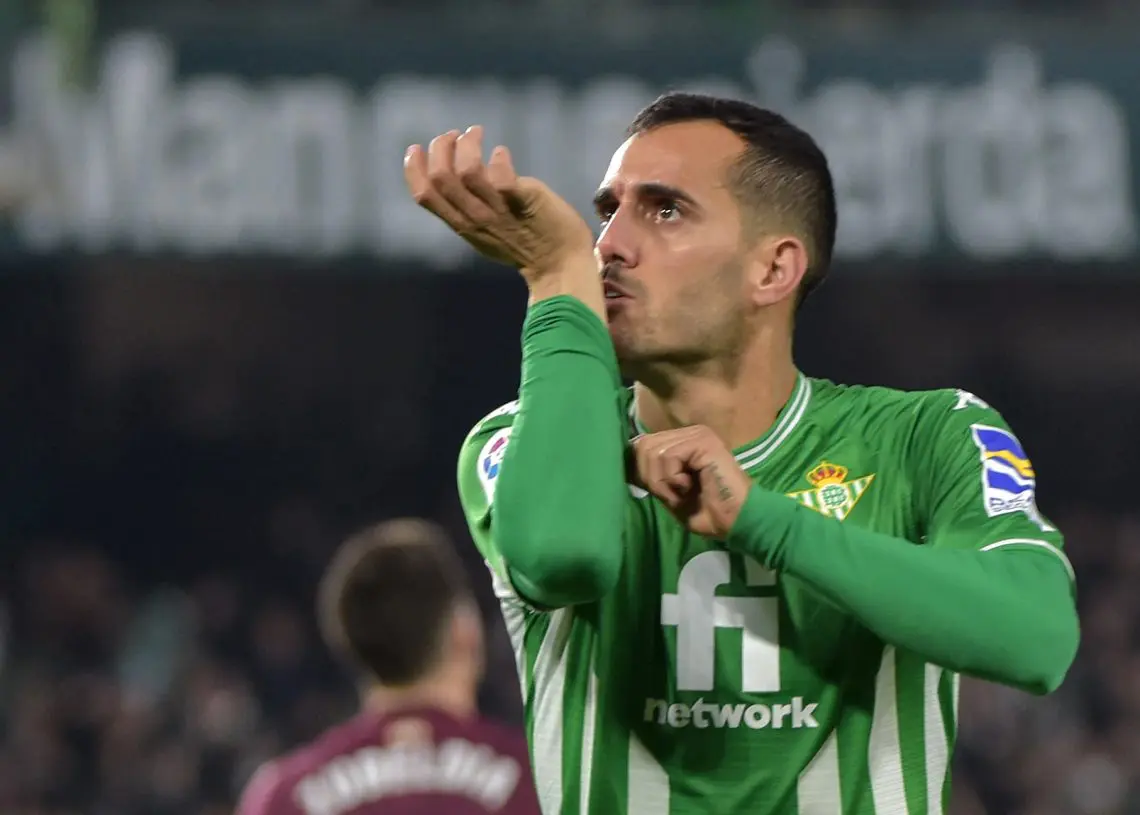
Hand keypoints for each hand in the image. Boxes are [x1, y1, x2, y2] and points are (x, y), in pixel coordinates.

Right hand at [404, 126, 594, 282]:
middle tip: (454, 135)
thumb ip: (467, 208)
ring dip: (468, 144)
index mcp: (461, 225)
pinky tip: (502, 152)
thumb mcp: (484, 231)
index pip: (425, 196)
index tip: (415, 148)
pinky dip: (498, 157)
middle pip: (441, 178)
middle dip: (441, 147)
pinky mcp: (524, 201)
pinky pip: (502, 177)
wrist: (559, 263)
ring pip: (468, 171)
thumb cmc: (523, 243)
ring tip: (476, 133)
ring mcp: (498, 210)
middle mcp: (475, 218)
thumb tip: (454, 174)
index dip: (413, 169)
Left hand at [629, 426, 752, 538]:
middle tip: (672, 494)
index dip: (640, 470)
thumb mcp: (668, 491)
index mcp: (682, 441)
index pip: (642, 443)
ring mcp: (697, 434)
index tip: (657, 491)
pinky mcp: (703, 441)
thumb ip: (651, 473)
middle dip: (650, 477)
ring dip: (662, 481)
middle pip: (643, 446)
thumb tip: (626, 459)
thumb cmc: (705, 512)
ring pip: (653, 452)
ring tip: (683, 492)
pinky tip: (689, 487)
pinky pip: (667, 456)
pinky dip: (672, 479)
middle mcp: (689, 432)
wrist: (734, 521)